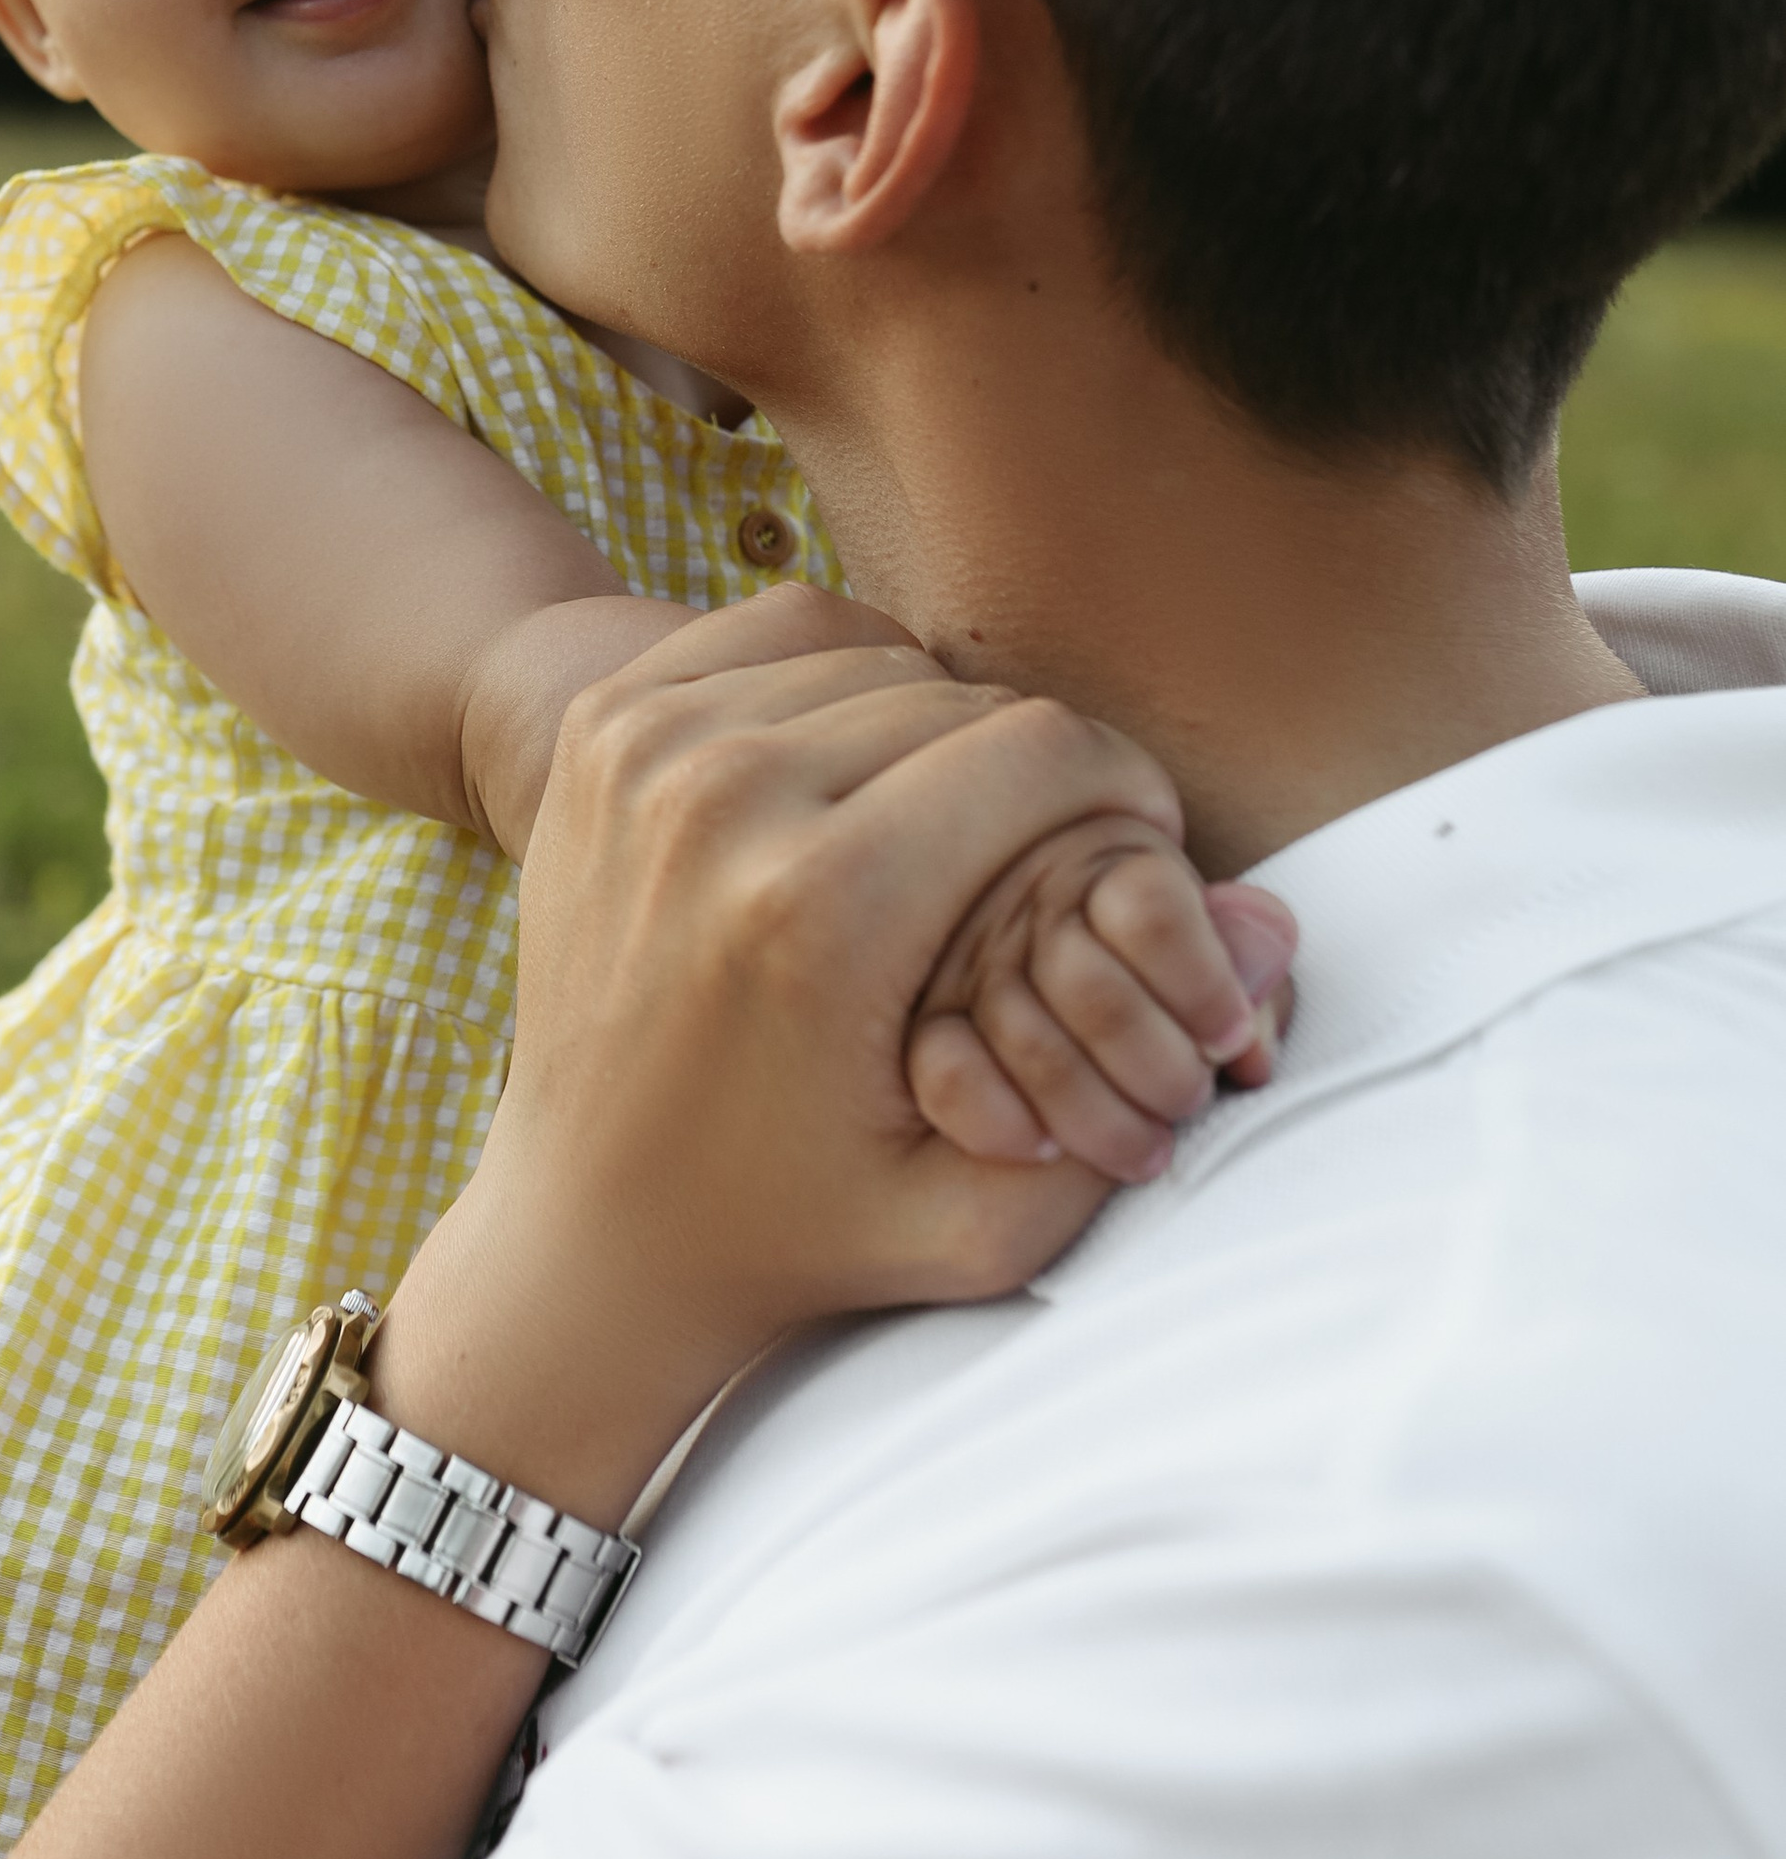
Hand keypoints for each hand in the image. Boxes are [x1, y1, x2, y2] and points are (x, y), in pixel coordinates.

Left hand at [372, 590, 1216, 1528]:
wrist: (586, 1219)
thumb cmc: (799, 1228)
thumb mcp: (979, 1221)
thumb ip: (1145, 1092)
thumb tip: (1272, 927)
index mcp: (822, 907)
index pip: (1043, 751)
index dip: (1119, 789)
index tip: (1130, 839)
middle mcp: (725, 799)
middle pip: (965, 701)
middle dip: (1034, 770)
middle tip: (1045, 849)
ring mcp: (648, 747)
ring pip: (878, 654)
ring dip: (939, 724)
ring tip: (956, 821)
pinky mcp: (604, 725)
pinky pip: (782, 630)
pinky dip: (843, 677)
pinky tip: (862, 767)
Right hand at [910, 817, 1295, 1183]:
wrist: (1039, 1048)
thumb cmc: (1158, 997)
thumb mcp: (1214, 960)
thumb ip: (1238, 951)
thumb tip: (1264, 943)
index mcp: (1103, 864)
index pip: (1150, 908)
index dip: (1205, 985)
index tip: (1231, 1041)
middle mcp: (1026, 906)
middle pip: (1093, 989)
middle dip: (1159, 1069)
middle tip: (1189, 1103)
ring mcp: (964, 967)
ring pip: (1025, 1038)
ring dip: (1098, 1117)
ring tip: (1146, 1150)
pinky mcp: (915, 1031)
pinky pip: (948, 1071)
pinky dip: (999, 1120)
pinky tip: (1041, 1147)